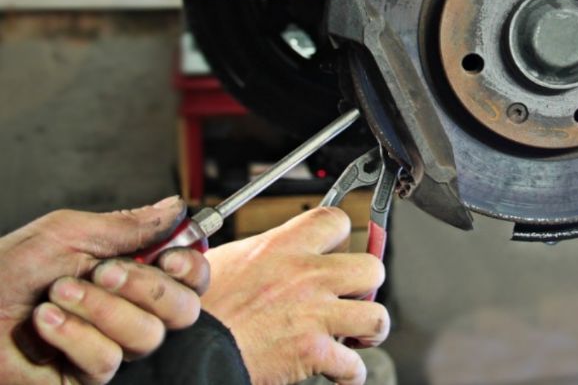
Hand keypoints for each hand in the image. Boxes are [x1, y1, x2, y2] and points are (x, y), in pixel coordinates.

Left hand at [0, 197, 210, 383]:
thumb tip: (176, 207)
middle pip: (183, 310)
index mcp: (133, 273)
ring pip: (146, 336)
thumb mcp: (68, 233)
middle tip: (104, 271)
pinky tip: (45, 323)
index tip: (169, 257)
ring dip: (100, 309)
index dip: (192, 268)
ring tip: (58, 294)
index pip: (191, 277)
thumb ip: (127, 225)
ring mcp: (112, 346)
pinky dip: (73, 335)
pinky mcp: (89, 377)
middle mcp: (130, 311)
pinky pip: (107, 360)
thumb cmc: (5, 269)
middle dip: (146, 288)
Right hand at [202, 207, 389, 384]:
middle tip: (354, 295)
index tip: (338, 249)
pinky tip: (340, 371)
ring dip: (369, 329)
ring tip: (356, 334)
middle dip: (368, 285)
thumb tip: (274, 251)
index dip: (341, 235)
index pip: (335, 220)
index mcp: (283, 246)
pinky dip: (351, 373)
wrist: (189, 348)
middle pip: (372, 268)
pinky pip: (355, 365)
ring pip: (376, 316)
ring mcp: (314, 314)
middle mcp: (306, 276)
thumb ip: (262, 252)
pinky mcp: (313, 352)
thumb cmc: (202, 308)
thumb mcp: (227, 259)